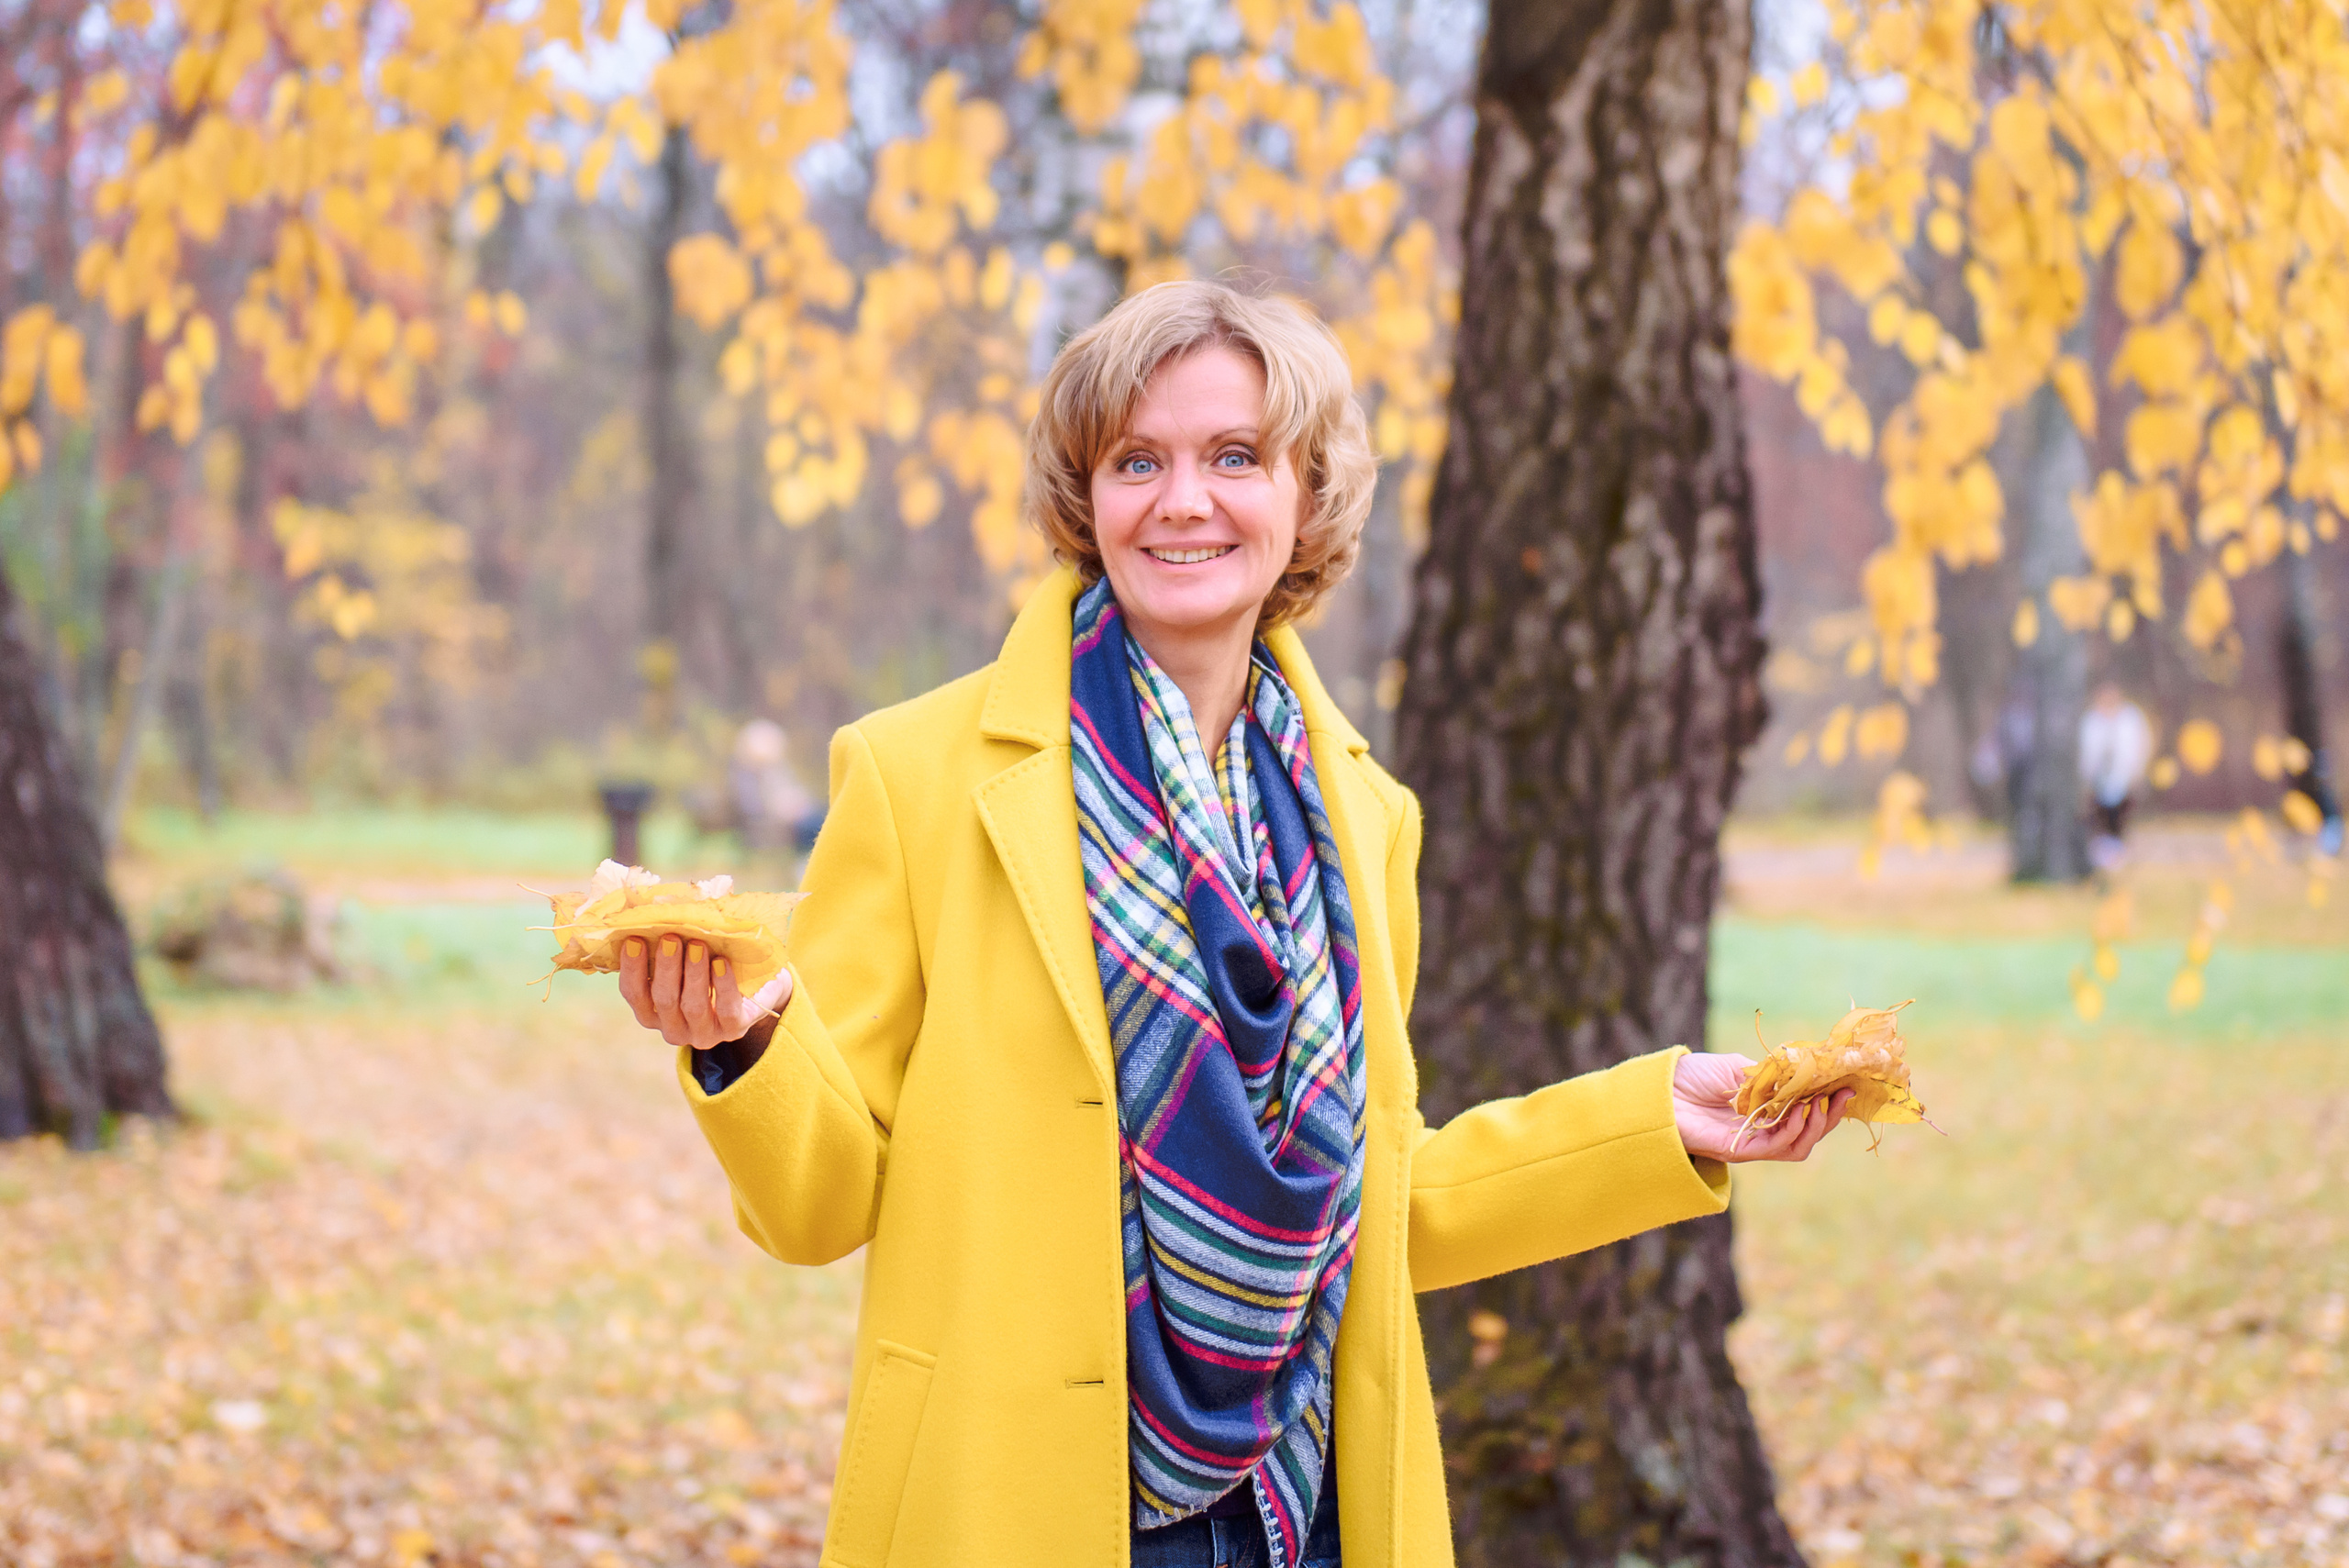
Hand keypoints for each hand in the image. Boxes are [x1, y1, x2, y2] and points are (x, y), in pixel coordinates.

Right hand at [617, 935, 793, 1050]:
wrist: (758, 983)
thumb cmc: (710, 962)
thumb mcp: (686, 954)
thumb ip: (668, 941)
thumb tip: (653, 908)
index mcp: (653, 1011)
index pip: (634, 994)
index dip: (632, 968)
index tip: (635, 940)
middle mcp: (673, 1028)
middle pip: (663, 1000)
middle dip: (665, 967)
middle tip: (671, 938)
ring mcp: (703, 1033)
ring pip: (693, 1006)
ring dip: (694, 974)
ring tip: (698, 945)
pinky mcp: (733, 1030)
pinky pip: (726, 1010)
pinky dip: (723, 985)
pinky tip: (722, 963)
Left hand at [1672, 1051, 1853, 1163]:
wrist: (1660, 1087)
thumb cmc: (1694, 1076)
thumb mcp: (1740, 1068)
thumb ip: (1772, 1075)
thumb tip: (1807, 1072)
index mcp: (1764, 1111)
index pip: (1805, 1113)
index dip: (1827, 1102)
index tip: (1846, 1083)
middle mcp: (1761, 1131)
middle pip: (1807, 1134)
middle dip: (1829, 1117)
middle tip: (1844, 1095)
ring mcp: (1751, 1143)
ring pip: (1796, 1146)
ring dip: (1814, 1126)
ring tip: (1822, 1103)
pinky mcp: (1738, 1150)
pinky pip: (1774, 1147)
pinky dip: (1791, 1131)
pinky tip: (1800, 1111)